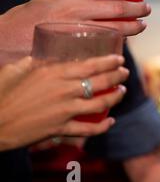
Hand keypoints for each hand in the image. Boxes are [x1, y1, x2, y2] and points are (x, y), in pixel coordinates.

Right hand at [0, 0, 150, 62]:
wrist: (13, 37)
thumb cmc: (34, 14)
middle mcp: (74, 8)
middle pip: (114, 7)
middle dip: (136, 8)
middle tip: (147, 9)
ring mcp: (77, 28)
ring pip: (114, 27)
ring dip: (133, 27)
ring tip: (142, 25)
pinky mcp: (78, 45)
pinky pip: (104, 43)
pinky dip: (118, 42)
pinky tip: (126, 41)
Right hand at [0, 55, 127, 150]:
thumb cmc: (1, 92)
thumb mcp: (18, 69)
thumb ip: (35, 60)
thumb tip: (45, 52)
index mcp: (55, 73)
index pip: (91, 65)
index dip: (110, 62)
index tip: (120, 59)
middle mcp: (65, 90)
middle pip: (102, 82)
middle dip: (118, 76)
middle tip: (125, 73)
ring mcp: (65, 111)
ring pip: (101, 104)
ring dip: (116, 98)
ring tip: (122, 92)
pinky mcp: (60, 129)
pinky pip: (88, 129)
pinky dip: (103, 127)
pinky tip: (111, 121)